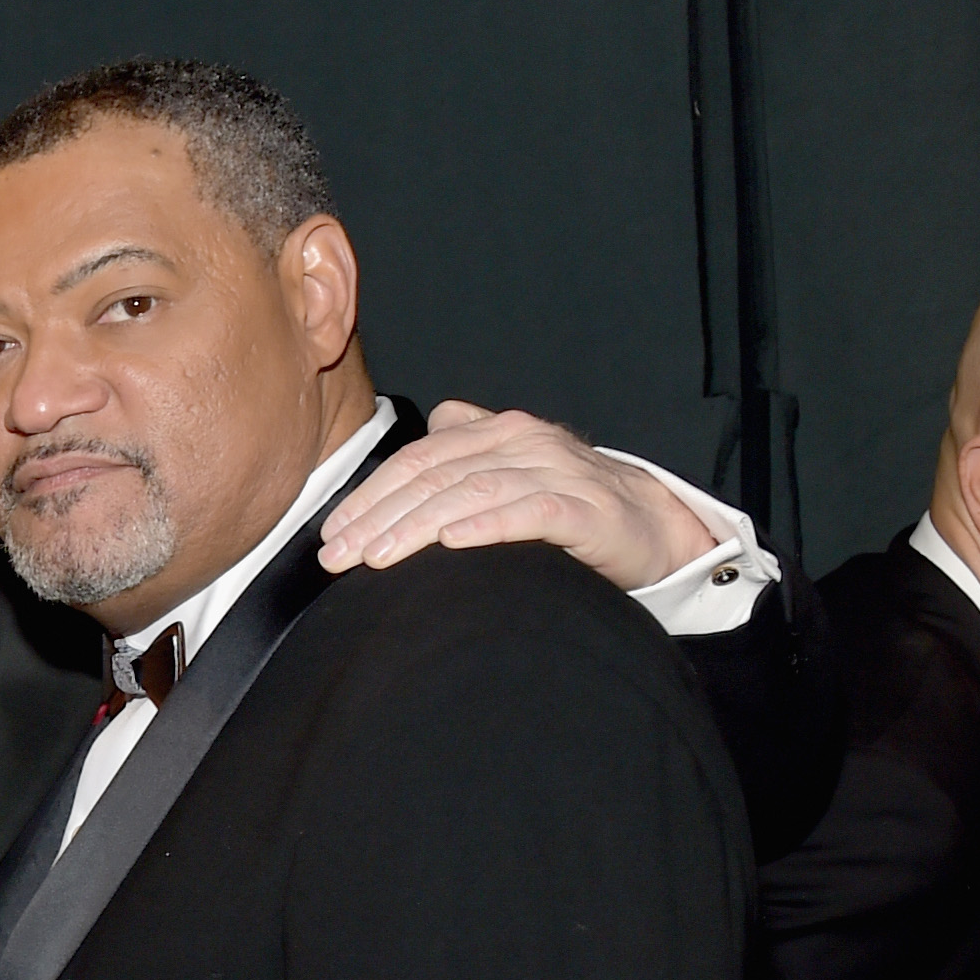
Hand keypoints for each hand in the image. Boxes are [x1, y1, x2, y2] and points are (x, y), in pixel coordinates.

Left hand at [316, 400, 715, 589]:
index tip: (330, 536)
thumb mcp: (513, 467)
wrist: (650, 524)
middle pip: (434, 477)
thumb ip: (472, 443)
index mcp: (498, 431)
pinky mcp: (586, 509)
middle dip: (377, 518)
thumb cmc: (569, 501)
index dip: (368, 495)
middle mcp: (525, 442)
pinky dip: (487, 525)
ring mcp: (558, 471)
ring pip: (471, 493)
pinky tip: (452, 542)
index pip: (418, 459)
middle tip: (336, 558)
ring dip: (416, 526)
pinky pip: (530, 512)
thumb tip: (433, 422)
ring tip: (375, 558)